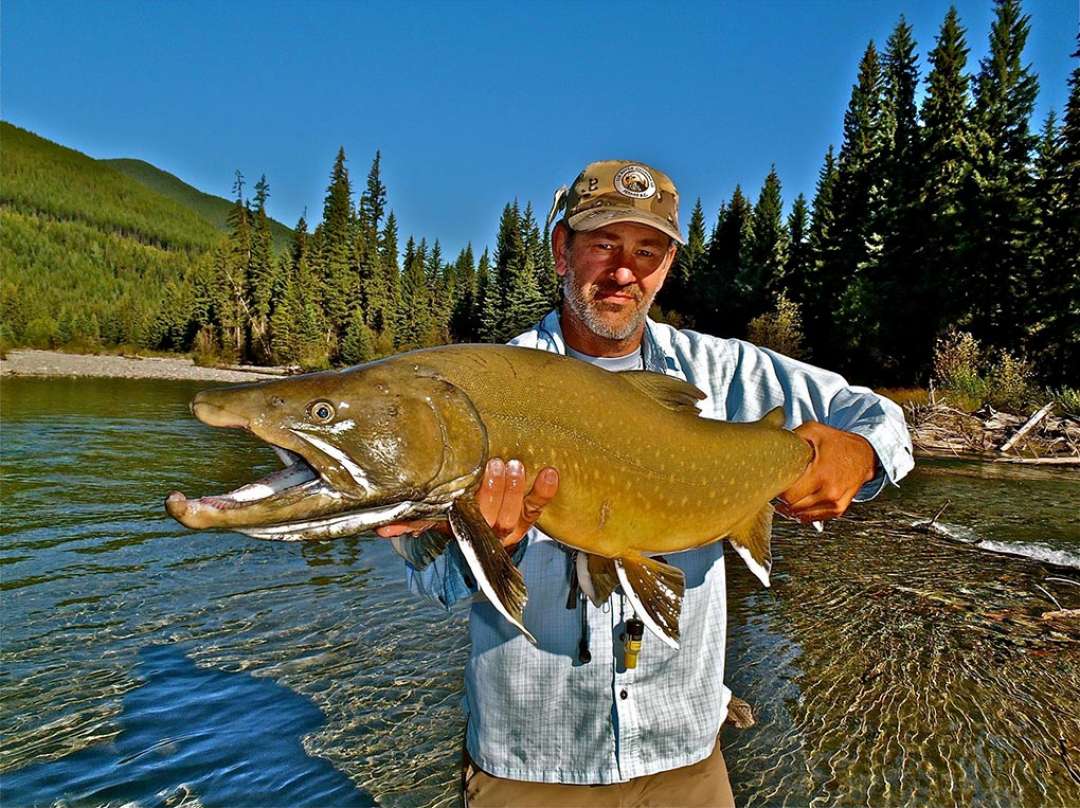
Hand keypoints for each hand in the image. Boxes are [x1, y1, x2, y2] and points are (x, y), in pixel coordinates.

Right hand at [375, 458, 559, 548]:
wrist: (485, 546)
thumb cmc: (455, 520)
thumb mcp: (434, 522)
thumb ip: (410, 522)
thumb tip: (380, 528)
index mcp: (465, 530)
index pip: (463, 523)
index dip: (459, 513)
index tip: (458, 494)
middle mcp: (488, 531)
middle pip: (492, 516)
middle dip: (493, 491)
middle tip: (495, 464)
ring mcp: (510, 526)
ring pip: (515, 513)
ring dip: (515, 490)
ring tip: (515, 465)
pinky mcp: (527, 519)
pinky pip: (538, 508)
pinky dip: (545, 492)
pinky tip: (550, 473)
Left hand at [777, 421, 876, 522]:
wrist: (864, 455)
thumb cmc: (837, 442)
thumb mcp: (814, 431)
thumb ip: (792, 438)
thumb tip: (773, 443)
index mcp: (821, 473)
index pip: (789, 495)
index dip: (777, 490)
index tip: (774, 482)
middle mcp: (829, 492)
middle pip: (793, 507)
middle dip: (782, 499)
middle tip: (777, 488)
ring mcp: (835, 503)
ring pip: (801, 515)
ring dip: (790, 507)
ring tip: (786, 495)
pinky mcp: (838, 509)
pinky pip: (813, 517)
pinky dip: (803, 512)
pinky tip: (797, 502)